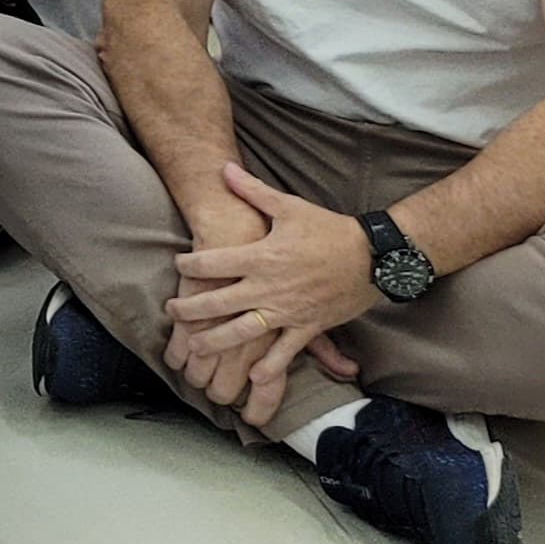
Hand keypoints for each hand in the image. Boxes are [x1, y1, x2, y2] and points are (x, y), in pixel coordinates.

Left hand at [166, 164, 388, 424]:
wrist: (373, 257)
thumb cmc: (329, 229)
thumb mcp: (289, 206)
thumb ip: (252, 190)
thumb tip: (223, 167)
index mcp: (261, 256)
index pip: (213, 262)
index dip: (190, 264)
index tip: (178, 264)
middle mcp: (269, 287)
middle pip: (219, 302)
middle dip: (190, 310)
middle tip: (171, 312)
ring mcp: (288, 310)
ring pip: (244, 332)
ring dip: (216, 342)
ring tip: (195, 348)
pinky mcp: (309, 326)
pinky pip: (286, 351)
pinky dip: (270, 367)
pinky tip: (253, 376)